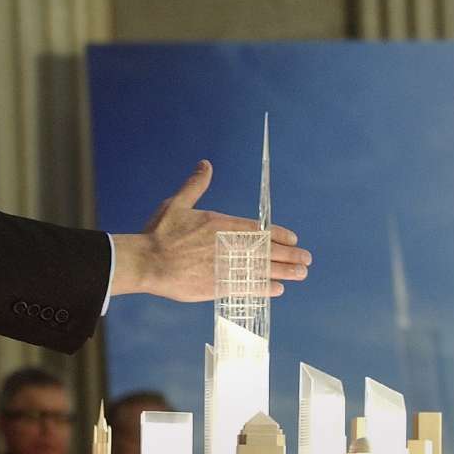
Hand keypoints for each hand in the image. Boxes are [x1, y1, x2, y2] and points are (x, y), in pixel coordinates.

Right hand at [110, 159, 309, 301]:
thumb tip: (205, 164)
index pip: (258, 229)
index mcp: (220, 224)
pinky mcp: (217, 286)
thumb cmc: (159, 232)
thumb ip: (195, 185)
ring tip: (301, 274)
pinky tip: (278, 289)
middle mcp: (227, 245)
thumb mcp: (177, 203)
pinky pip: (247, 287)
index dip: (278, 234)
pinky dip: (264, 288)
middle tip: (307, 259)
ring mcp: (224, 267)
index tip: (293, 238)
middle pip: (266, 250)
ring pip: (261, 269)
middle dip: (289, 254)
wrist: (146, 261)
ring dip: (284, 272)